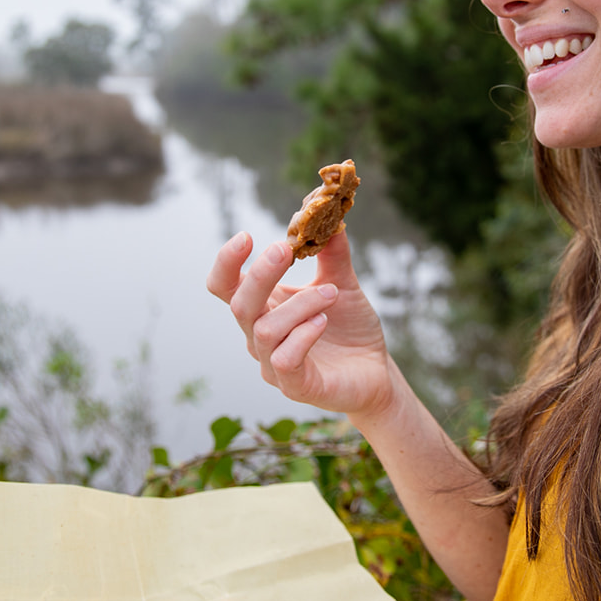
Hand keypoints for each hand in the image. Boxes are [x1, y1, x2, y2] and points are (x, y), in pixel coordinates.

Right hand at [206, 229, 396, 419]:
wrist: (375, 373)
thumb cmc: (350, 330)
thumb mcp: (341, 284)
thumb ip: (332, 253)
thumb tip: (324, 213)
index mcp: (265, 308)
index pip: (225, 286)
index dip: (226, 262)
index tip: (246, 237)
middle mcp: (260, 336)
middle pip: (239, 304)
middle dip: (260, 274)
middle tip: (285, 249)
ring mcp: (273, 365)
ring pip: (266, 329)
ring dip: (300, 304)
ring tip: (331, 293)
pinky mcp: (295, 386)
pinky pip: (284, 359)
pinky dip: (302, 335)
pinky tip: (323, 322)